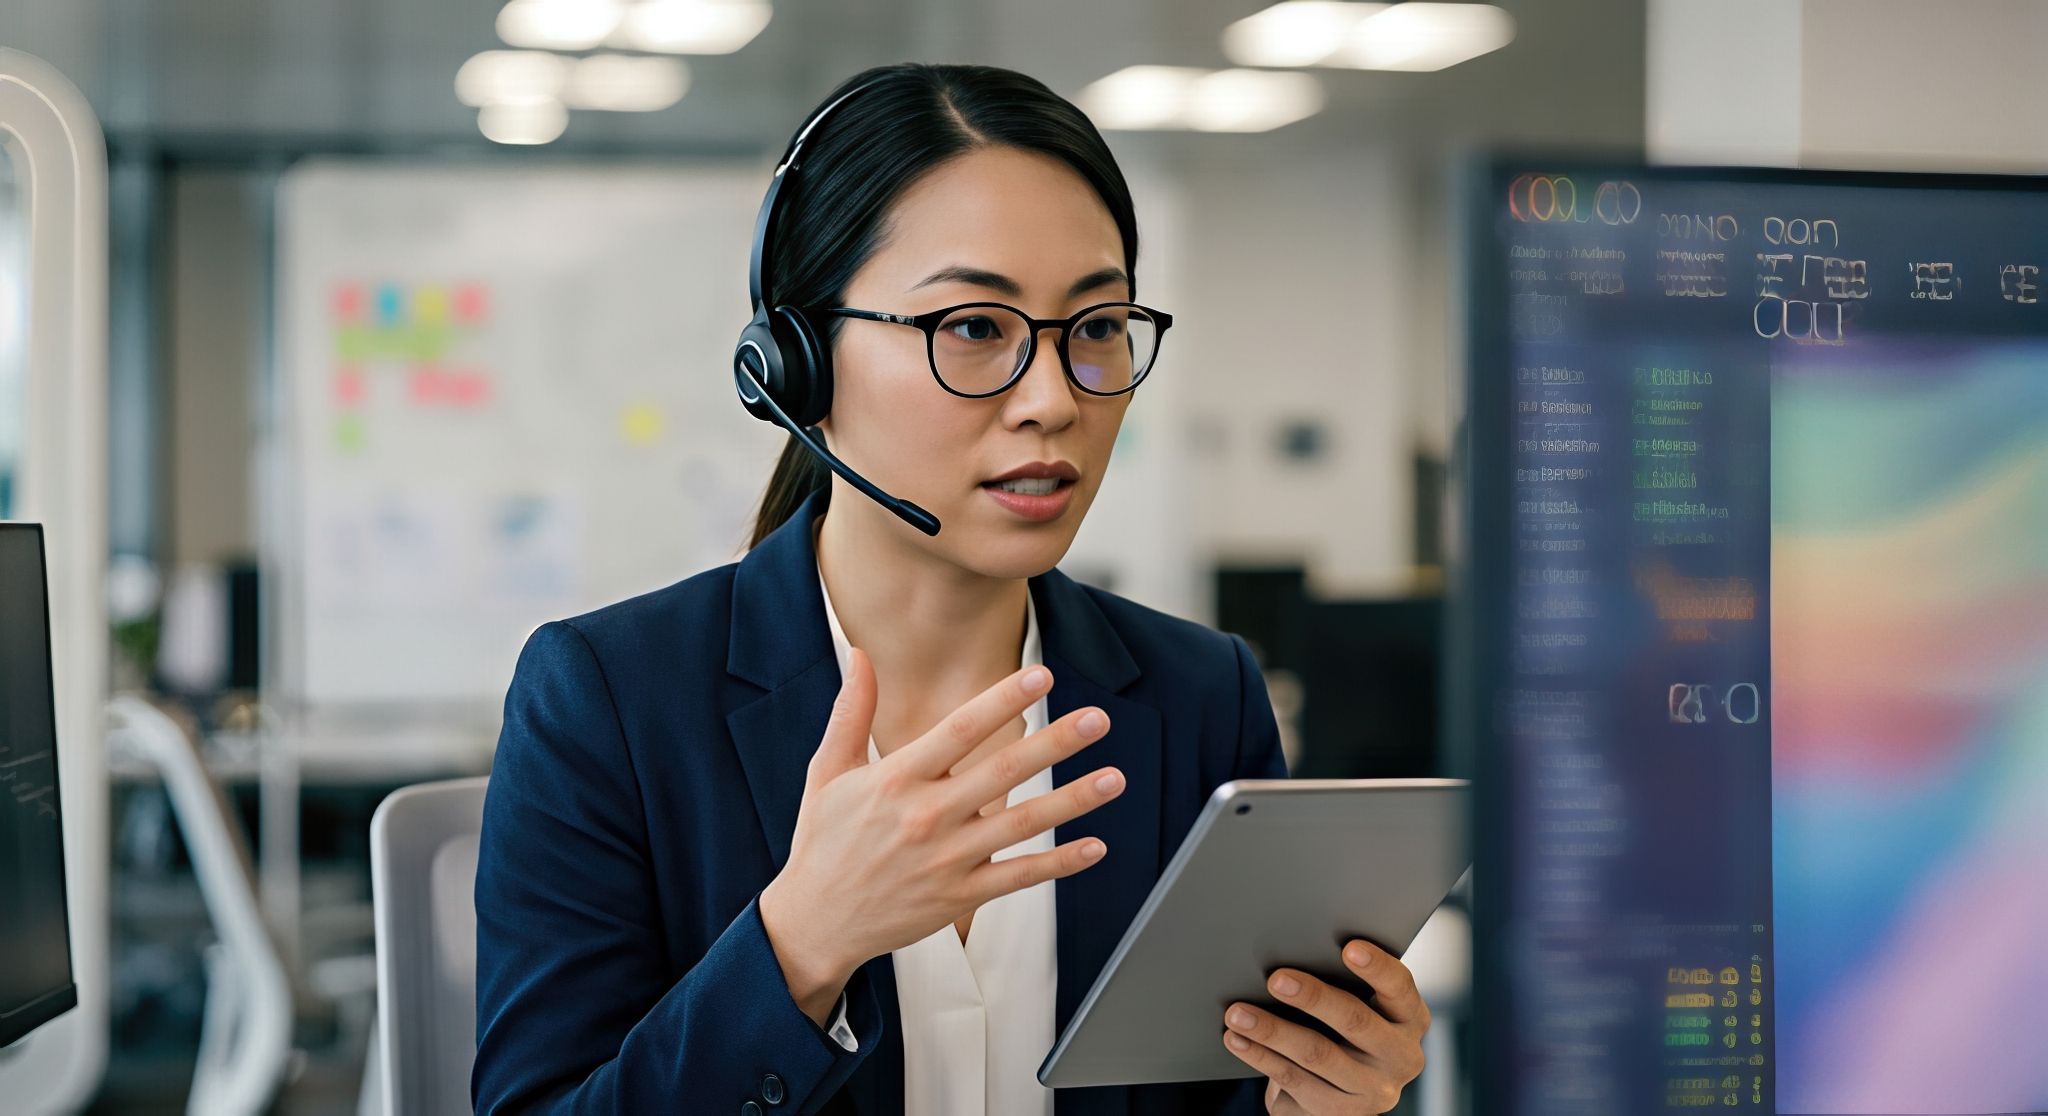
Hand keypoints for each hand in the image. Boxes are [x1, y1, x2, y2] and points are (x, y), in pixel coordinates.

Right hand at [758, 651, 1124, 1022]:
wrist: (815, 923)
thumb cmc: (823, 843)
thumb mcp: (828, 772)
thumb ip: (851, 713)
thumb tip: (861, 656)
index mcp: (897, 779)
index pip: (960, 730)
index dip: (1003, 700)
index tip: (1041, 676)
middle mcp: (927, 816)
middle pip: (1003, 771)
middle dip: (1056, 743)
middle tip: (1098, 719)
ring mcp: (948, 859)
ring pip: (1022, 824)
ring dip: (1072, 800)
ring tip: (1113, 779)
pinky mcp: (960, 897)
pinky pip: (1019, 877)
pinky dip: (1060, 864)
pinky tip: (1096, 847)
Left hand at [1222, 941, 1429, 1114]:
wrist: (1346, 1091)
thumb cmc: (1346, 1029)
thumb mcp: (1361, 1007)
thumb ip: (1345, 986)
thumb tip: (1291, 952)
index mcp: (1411, 1020)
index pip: (1400, 988)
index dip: (1377, 967)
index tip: (1348, 948)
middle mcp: (1402, 1057)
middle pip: (1355, 1021)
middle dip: (1313, 997)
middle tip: (1275, 979)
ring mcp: (1374, 1090)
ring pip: (1318, 1055)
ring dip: (1272, 1031)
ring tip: (1238, 1013)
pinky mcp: (1342, 1113)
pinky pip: (1295, 1081)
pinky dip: (1261, 1057)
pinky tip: (1238, 1040)